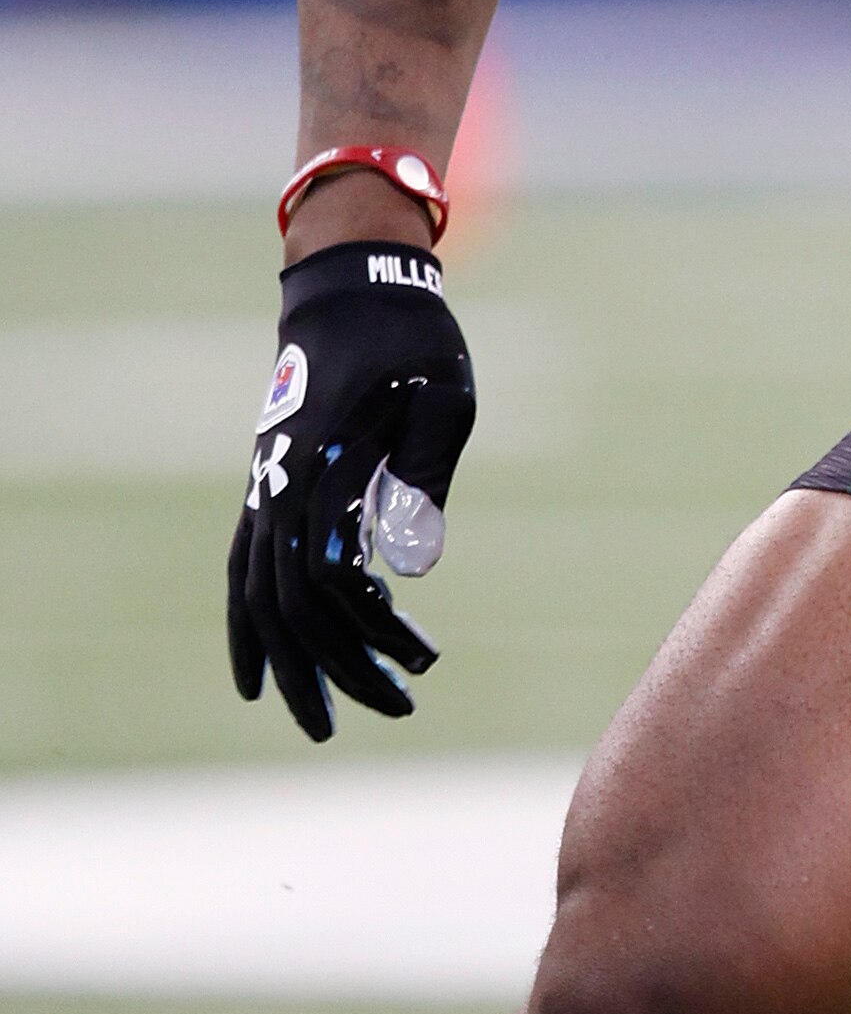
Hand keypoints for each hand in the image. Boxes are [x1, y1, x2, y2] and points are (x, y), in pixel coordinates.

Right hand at [227, 241, 478, 741]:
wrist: (353, 292)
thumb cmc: (412, 343)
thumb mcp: (444, 396)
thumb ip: (425, 472)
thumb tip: (410, 564)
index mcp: (321, 467)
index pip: (332, 578)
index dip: (372, 631)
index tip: (425, 659)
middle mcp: (277, 490)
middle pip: (289, 605)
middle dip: (338, 669)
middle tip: (398, 709)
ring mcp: (263, 493)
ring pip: (256, 600)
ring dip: (291, 664)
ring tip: (324, 721)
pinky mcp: (265, 493)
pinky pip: (242, 574)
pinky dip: (247, 629)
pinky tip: (261, 676)